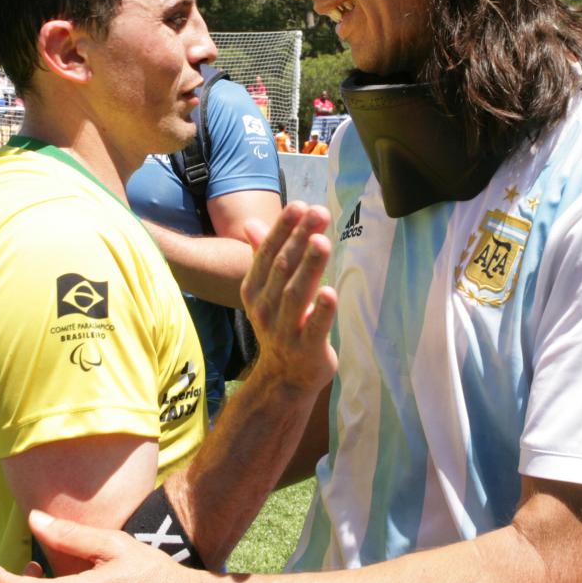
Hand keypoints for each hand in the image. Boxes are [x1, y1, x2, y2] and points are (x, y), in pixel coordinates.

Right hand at [240, 202, 336, 393]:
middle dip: (300, 238)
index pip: (267, 253)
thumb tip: (250, 223)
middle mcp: (265, 308)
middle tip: (319, 213)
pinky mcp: (307, 349)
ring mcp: (284, 330)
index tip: (301, 205)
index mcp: (255, 290)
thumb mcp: (267, 291)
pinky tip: (331, 292)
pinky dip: (322, 311)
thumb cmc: (281, 325)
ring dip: (309, 266)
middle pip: (282, 268)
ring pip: (295, 294)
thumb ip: (262, 256)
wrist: (284, 377)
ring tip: (322, 241)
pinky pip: (315, 328)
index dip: (284, 228)